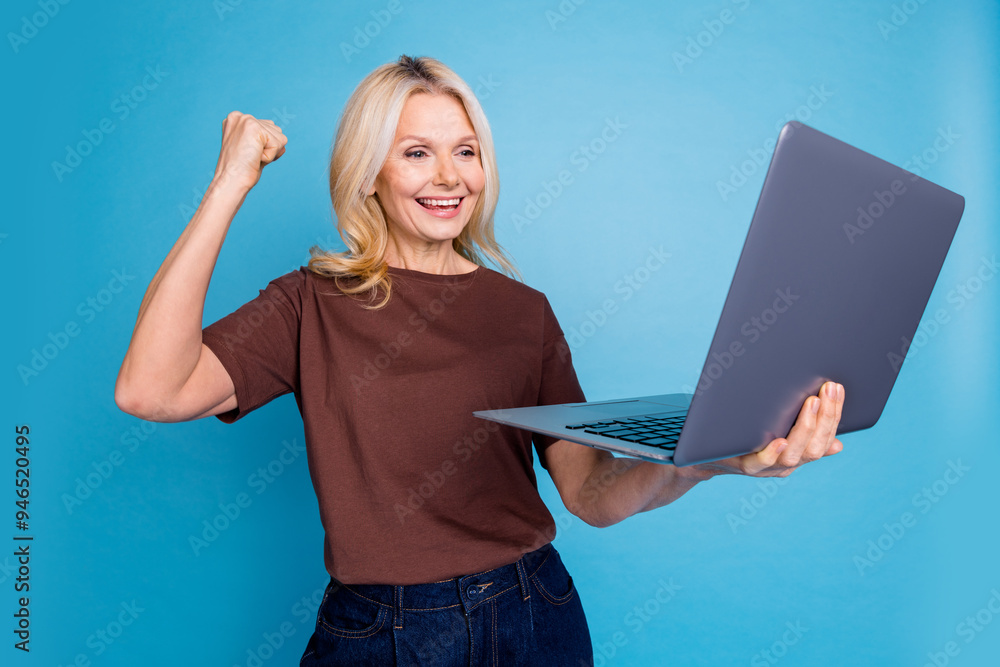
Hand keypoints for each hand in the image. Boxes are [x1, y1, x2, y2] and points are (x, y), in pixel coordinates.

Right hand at [211, 111, 287, 193]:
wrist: (231, 182)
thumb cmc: (240, 171)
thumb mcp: (253, 151)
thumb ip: (266, 142)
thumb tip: (283, 139)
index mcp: (237, 120)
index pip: (268, 128)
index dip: (264, 146)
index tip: (248, 154)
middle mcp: (241, 117)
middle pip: (276, 131)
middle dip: (269, 148)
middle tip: (251, 157)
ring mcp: (247, 120)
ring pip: (280, 137)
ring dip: (270, 153)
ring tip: (252, 158)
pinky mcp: (254, 127)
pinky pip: (278, 144)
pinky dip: (270, 156)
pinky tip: (255, 158)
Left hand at [684, 381, 844, 480]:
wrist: (708, 455)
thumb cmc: (745, 437)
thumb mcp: (778, 432)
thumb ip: (803, 433)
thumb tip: (838, 444)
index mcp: (799, 454)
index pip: (825, 437)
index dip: (834, 414)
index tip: (836, 388)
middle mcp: (786, 464)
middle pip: (814, 446)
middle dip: (826, 417)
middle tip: (828, 389)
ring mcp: (766, 467)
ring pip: (793, 455)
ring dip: (805, 428)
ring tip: (811, 403)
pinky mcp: (744, 466)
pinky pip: (760, 462)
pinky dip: (772, 453)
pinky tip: (780, 440)